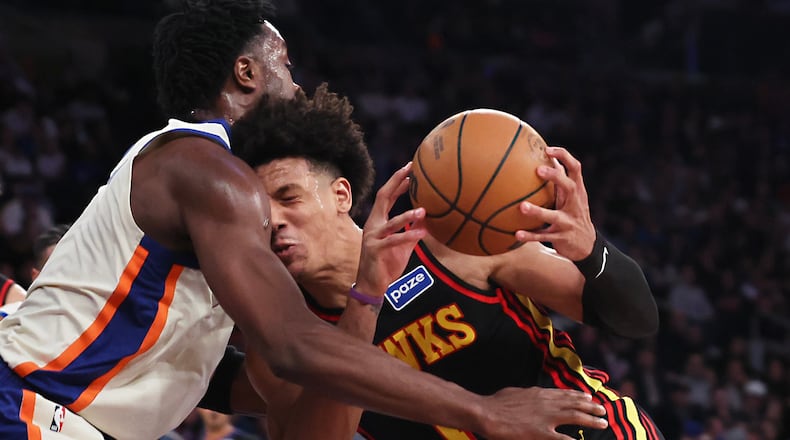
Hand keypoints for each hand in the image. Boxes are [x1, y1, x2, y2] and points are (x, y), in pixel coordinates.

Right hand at [354, 162, 426, 295]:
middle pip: (383, 198)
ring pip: (391, 222)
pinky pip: (394, 241)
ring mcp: (373, 237)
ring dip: (407, 216)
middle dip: (395, 183)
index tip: (410, 170)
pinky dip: (409, 236)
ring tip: (423, 210)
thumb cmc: (386, 263)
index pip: (387, 196)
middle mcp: (373, 225)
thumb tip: (427, 218)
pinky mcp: (375, 250)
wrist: (372, 284)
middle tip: (409, 171)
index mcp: (378, 221)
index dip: (397, 183)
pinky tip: (422, 233)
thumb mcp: (403, 244)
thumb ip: (413, 230)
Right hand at [481, 387, 607, 439]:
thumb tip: (534, 394)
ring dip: (591, 419)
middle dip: (591, 407)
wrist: (487, 412)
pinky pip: (563, 438)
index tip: (589, 397)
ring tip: (602, 422)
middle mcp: (546, 404)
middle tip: (603, 410)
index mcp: (539, 394)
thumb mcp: (516, 392)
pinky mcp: (541, 433)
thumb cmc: (497, 403)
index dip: (579, 396)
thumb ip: (529, 395)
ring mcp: (545, 418)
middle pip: (574, 403)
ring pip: (575, 416)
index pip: (564, 394)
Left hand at [514, 146, 595, 260]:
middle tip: (538, 170)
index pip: (576, 169)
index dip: (564, 157)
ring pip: (554, 216)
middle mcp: (575, 205)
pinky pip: (544, 237)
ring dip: (538, 211)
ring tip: (522, 207)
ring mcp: (569, 222)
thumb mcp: (572, 198)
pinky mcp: (561, 238)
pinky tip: (516, 234)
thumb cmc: (574, 214)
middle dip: (556, 178)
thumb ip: (561, 181)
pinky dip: (531, 236)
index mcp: (577, 192)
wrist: (587, 246)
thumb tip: (547, 158)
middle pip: (570, 188)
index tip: (548, 149)